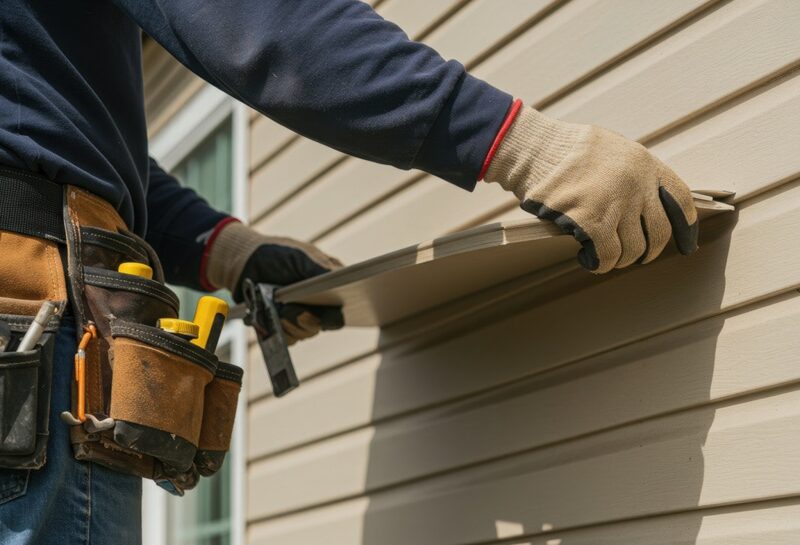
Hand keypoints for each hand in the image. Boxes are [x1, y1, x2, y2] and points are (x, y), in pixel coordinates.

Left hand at [205, 221, 343, 343]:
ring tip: (279, 311)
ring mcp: (299, 316)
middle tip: (299, 313)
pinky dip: (278, 330)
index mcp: (329, 287)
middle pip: (322, 325)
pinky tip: (270, 318)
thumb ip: (321, 269)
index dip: (335, 315)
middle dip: (309, 321)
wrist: (245, 261)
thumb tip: (340, 279)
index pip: (340, 309)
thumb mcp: (301, 257)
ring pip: (303, 333)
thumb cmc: (277, 254)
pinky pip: (285, 338)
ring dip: (291, 325)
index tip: (326, 315)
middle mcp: (317, 305)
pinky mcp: (281, 325)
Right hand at [485, 107, 697, 272]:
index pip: (680, 200)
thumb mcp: (611, 150)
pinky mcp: (591, 221)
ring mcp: (615, 203)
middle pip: (658, 232)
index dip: (686, 227)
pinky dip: (599, 263)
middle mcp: (636, 184)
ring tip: (603, 258)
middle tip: (636, 258)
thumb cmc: (565, 150)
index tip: (686, 245)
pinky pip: (606, 255)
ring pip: (631, 249)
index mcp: (645, 163)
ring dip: (619, 260)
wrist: (535, 148)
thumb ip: (632, 174)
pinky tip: (587, 259)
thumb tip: (643, 206)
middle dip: (648, 251)